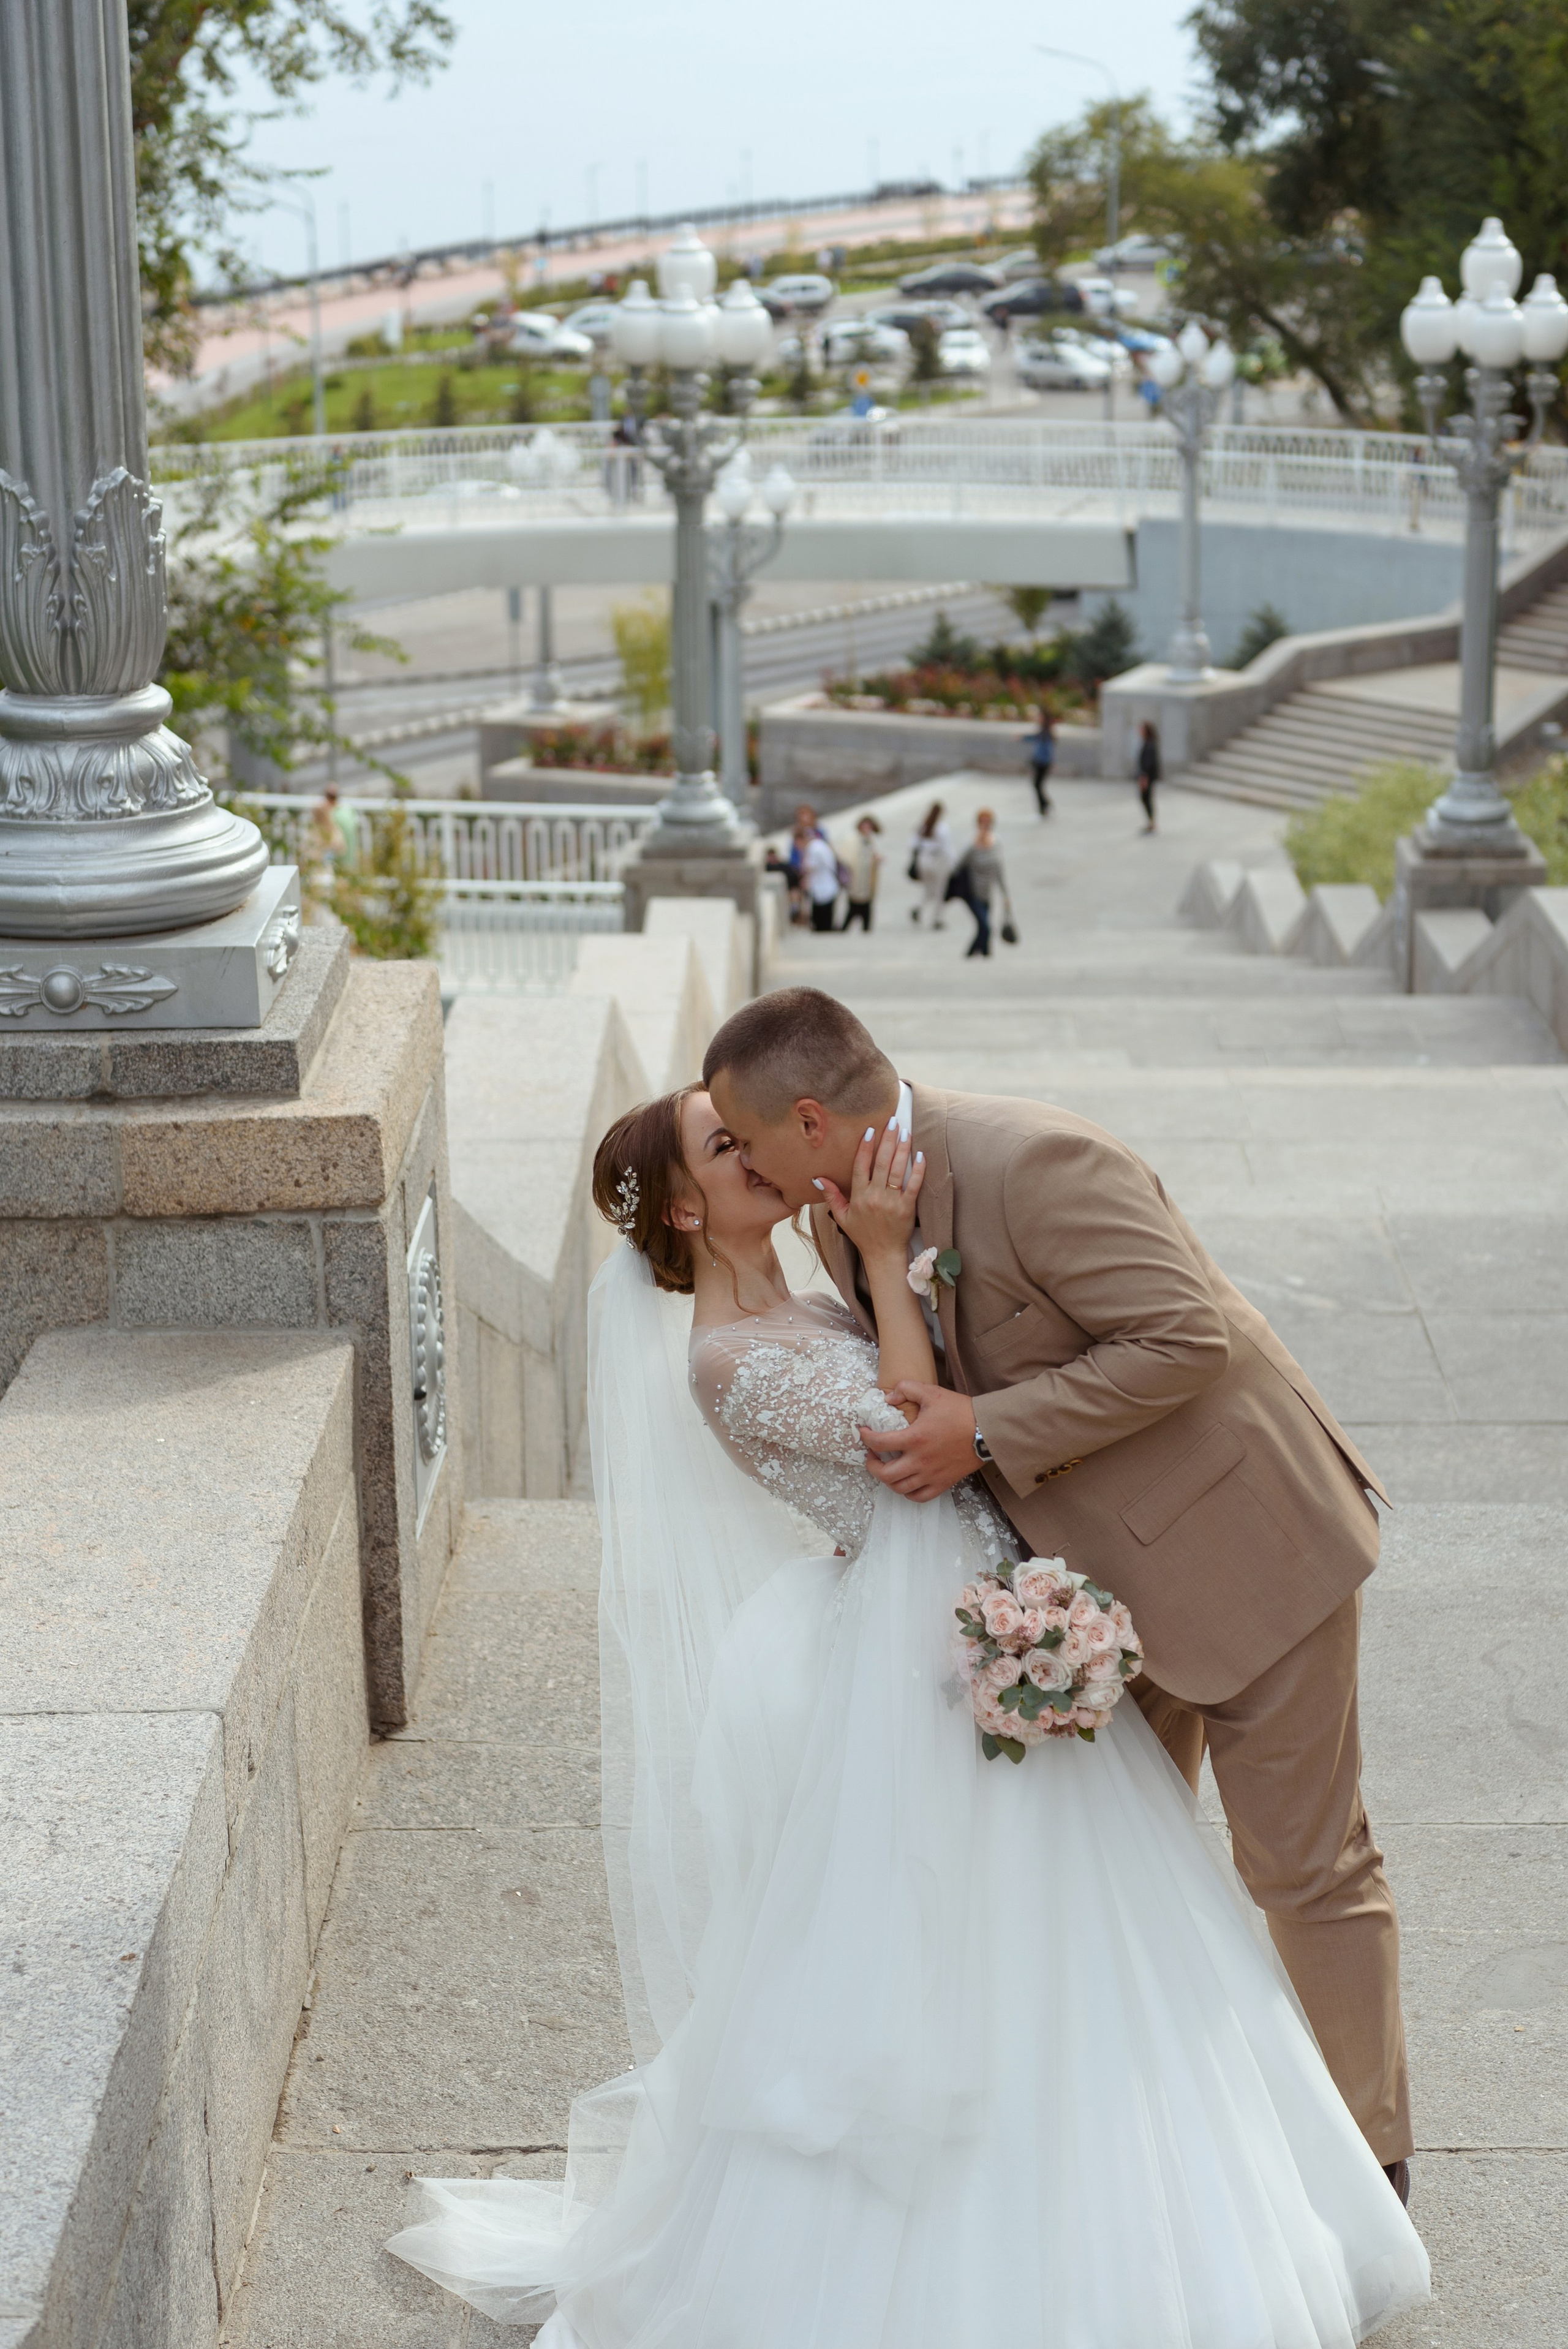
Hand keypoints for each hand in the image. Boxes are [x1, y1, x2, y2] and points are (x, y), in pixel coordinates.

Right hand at [815, 1116, 923, 1265]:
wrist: (882, 1254)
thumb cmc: (862, 1234)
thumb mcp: (842, 1216)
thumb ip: (831, 1195)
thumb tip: (818, 1177)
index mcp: (859, 1196)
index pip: (861, 1166)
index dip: (865, 1146)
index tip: (870, 1130)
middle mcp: (875, 1196)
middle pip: (881, 1162)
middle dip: (887, 1140)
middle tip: (892, 1122)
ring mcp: (892, 1201)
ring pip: (897, 1170)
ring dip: (902, 1149)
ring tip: (906, 1132)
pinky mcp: (907, 1208)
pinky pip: (913, 1185)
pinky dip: (918, 1170)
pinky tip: (920, 1155)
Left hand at [858, 1382, 976, 1500]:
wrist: (987, 1429)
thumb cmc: (961, 1411)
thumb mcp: (932, 1392)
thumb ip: (906, 1389)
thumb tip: (889, 1398)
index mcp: (914, 1438)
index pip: (879, 1443)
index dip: (865, 1438)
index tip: (863, 1432)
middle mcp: (920, 1461)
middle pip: (885, 1474)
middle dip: (871, 1466)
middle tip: (871, 1456)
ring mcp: (931, 1475)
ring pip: (900, 1488)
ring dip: (887, 1480)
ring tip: (886, 1469)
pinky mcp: (943, 1483)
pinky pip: (919, 1497)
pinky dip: (908, 1493)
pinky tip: (906, 1483)